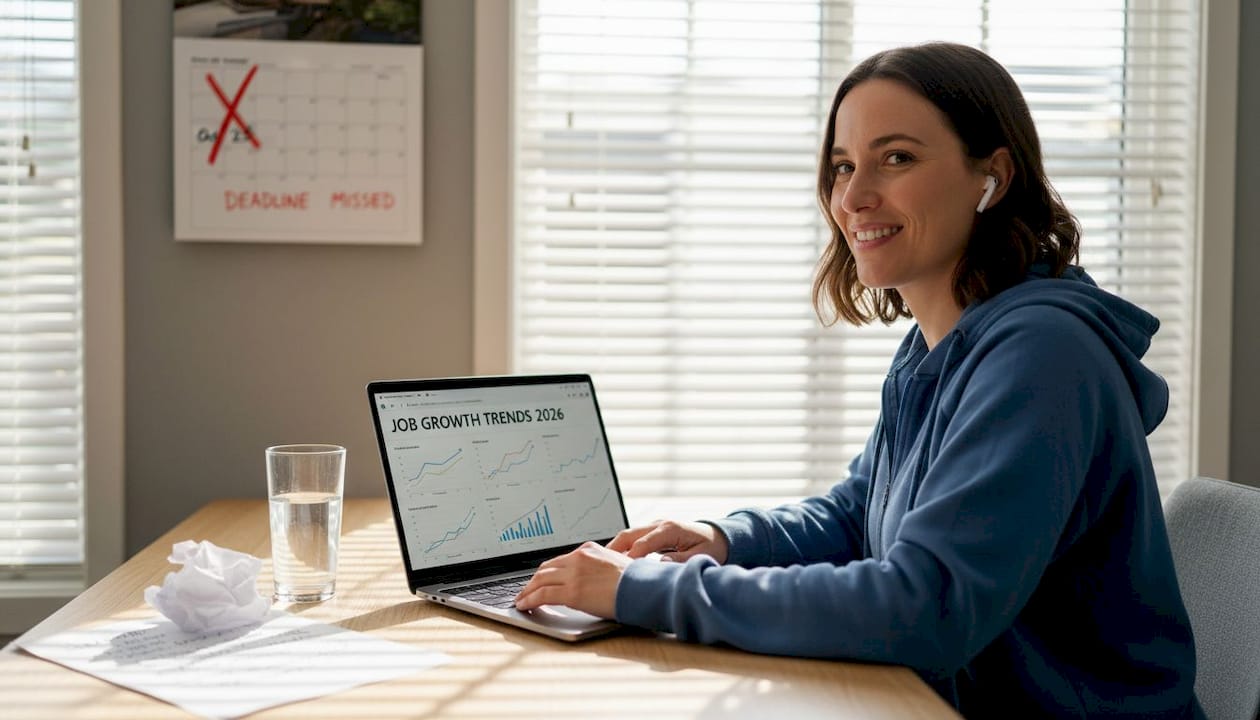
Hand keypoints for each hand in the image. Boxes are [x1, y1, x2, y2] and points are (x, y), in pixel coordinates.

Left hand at [513, 541, 630, 617]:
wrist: (642, 588)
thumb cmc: (636, 581)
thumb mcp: (616, 565)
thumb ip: (600, 568)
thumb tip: (595, 579)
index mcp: (589, 550)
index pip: (560, 560)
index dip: (547, 572)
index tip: (541, 579)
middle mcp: (578, 558)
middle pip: (546, 568)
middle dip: (533, 581)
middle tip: (526, 590)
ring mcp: (573, 574)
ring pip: (540, 581)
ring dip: (527, 591)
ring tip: (521, 600)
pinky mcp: (571, 592)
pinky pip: (542, 595)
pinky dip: (529, 600)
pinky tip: (524, 605)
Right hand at [607, 519, 728, 563]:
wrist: (719, 536)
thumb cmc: (712, 547)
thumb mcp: (701, 556)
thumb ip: (680, 560)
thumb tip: (660, 564)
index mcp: (670, 529)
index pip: (643, 543)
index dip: (630, 557)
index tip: (619, 571)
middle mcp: (659, 524)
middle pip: (629, 534)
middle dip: (613, 549)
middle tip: (598, 566)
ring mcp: (654, 526)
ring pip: (627, 535)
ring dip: (614, 548)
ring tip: (599, 565)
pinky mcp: (652, 532)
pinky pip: (632, 538)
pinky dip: (621, 548)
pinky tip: (612, 562)